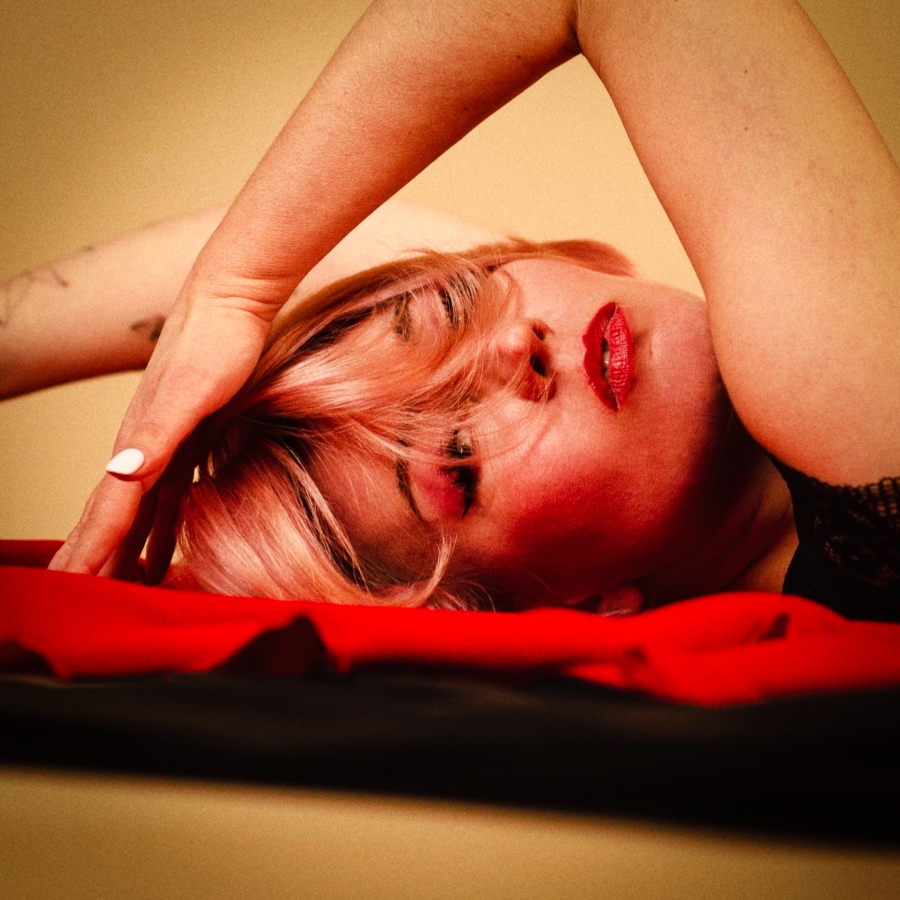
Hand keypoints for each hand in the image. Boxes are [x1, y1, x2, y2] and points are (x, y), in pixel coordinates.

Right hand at [49, 287, 272, 577]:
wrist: (231, 301)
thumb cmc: (215, 345)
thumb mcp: (191, 392)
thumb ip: (156, 434)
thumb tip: (118, 474)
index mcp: (136, 447)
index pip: (107, 515)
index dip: (90, 557)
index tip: (69, 596)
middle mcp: (141, 452)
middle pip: (110, 520)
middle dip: (92, 563)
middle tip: (74, 608)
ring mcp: (164, 447)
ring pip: (136, 515)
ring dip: (124, 556)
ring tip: (116, 594)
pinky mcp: (190, 440)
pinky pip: (168, 500)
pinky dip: (161, 534)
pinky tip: (163, 555)